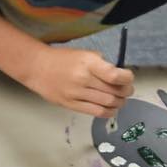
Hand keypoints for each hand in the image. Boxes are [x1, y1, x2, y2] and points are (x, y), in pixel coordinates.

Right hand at [19, 47, 133, 117]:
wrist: (37, 67)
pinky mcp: (71, 104)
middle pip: (114, 91)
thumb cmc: (62, 59)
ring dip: (119, 102)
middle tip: (127, 90)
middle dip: (126, 92)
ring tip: (120, 99)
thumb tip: (120, 75)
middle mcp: (83, 79)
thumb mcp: (84, 54)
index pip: (115, 75)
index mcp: (88, 63)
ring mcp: (76, 93)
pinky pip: (96, 112)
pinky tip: (111, 108)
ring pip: (108, 103)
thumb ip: (101, 64)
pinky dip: (109, 112)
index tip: (128, 78)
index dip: (127, 79)